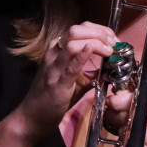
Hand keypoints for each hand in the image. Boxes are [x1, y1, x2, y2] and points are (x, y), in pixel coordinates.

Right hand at [16, 23, 117, 138]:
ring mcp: (54, 67)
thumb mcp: (69, 79)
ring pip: (72, 42)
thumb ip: (86, 72)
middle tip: (114, 44)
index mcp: (56, 51)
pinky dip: (82, 56)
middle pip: (76, 31)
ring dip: (95, 42)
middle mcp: (53, 54)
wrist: (31, 117)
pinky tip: (91, 49)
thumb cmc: (49, 98)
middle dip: (99, 33)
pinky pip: (70, 66)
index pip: (79, 29)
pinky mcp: (57, 83)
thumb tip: (107, 67)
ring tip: (109, 51)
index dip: (99, 30)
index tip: (113, 40)